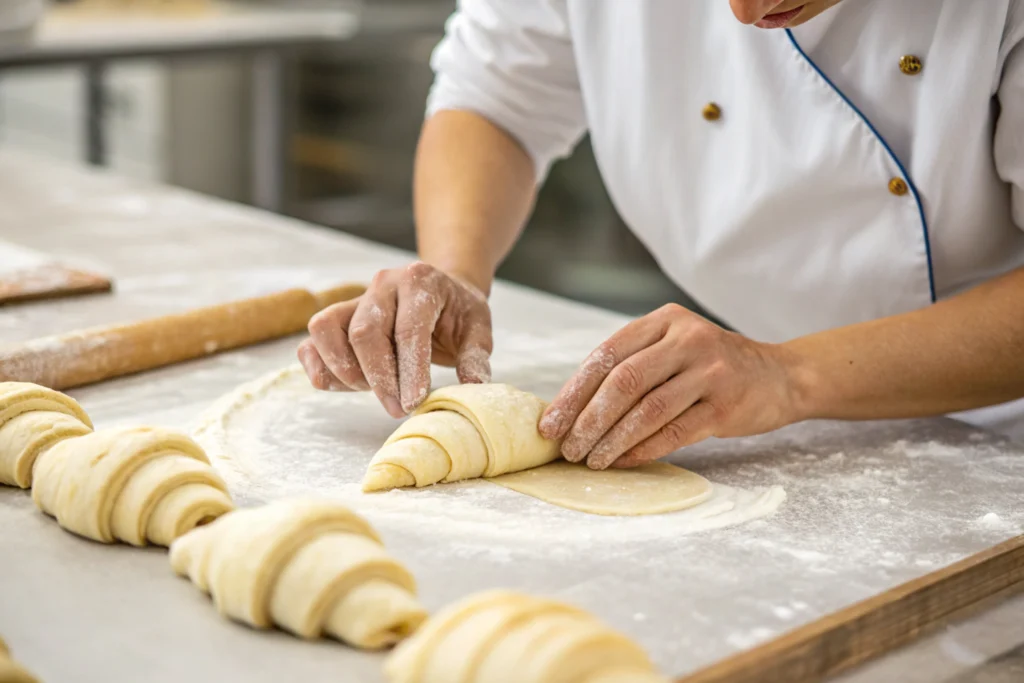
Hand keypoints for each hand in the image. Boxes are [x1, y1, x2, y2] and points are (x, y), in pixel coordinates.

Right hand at [297, 261, 492, 417]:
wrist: (441, 291)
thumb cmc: (458, 313)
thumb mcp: (478, 329)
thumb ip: (475, 357)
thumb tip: (473, 387)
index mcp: (419, 281)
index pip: (408, 329)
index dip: (409, 369)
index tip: (413, 402)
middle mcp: (382, 284)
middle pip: (365, 332)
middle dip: (379, 378)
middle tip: (397, 409)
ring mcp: (355, 299)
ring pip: (327, 329)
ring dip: (344, 370)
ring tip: (370, 392)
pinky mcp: (337, 317)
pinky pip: (313, 340)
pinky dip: (319, 366)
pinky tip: (339, 386)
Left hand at [538, 304, 805, 468]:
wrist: (781, 376)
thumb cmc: (711, 367)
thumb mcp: (674, 347)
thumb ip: (632, 365)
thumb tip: (571, 408)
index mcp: (664, 320)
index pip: (606, 354)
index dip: (573, 392)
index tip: (550, 423)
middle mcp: (687, 339)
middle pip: (623, 382)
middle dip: (588, 419)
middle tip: (567, 449)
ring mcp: (710, 371)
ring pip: (647, 409)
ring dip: (612, 440)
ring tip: (591, 461)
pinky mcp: (727, 405)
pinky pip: (675, 431)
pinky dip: (644, 449)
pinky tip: (623, 461)